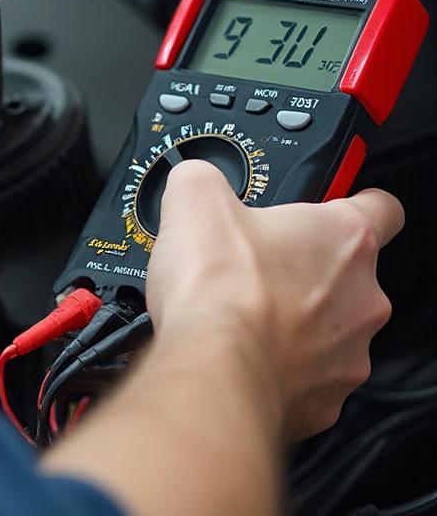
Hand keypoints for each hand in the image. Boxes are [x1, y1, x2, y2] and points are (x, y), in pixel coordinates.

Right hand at [146, 161, 403, 440]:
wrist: (213, 370)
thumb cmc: (220, 290)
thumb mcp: (194, 194)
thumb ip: (205, 176)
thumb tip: (195, 179)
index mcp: (344, 238)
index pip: (382, 207)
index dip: (352, 198)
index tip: (327, 203)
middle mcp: (363, 298)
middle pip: (345, 271)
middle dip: (300, 265)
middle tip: (252, 262)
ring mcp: (349, 354)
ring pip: (328, 327)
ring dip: (291, 317)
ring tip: (239, 308)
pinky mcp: (326, 401)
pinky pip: (306, 374)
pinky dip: (277, 362)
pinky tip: (240, 348)